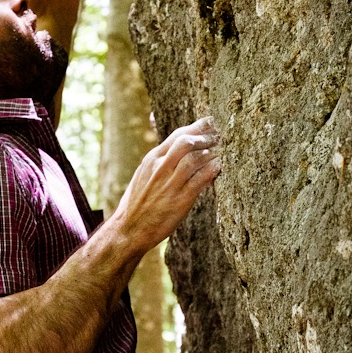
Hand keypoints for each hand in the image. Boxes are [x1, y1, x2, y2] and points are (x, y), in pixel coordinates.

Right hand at [115, 117, 220, 254]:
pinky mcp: (180, 200)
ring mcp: (169, 184)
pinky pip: (200, 179)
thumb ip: (160, 161)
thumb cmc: (137, 203)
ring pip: (195, 159)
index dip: (197, 127)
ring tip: (222, 152)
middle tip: (219, 137)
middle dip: (206, 137)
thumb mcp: (143, 175)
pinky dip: (212, 170)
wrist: (129, 229)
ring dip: (212, 153)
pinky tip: (219, 167)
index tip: (210, 123)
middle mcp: (159, 168)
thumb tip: (180, 150)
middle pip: (186, 142)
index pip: (177, 135)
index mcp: (151, 160)